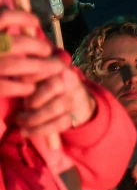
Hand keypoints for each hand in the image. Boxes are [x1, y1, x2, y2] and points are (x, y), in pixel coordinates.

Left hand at [1, 10, 96, 134]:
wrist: (75, 100)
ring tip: (20, 122)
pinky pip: (59, 124)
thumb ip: (25, 68)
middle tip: (23, 106)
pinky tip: (26, 132)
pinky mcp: (74, 114)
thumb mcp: (35, 73)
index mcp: (58, 66)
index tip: (18, 82)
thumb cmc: (45, 85)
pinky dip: (40, 130)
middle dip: (35, 99)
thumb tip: (7, 58)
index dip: (29, 76)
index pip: (45, 66)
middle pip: (54, 86)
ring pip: (56, 107)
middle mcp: (69, 78)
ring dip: (34, 118)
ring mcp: (74, 97)